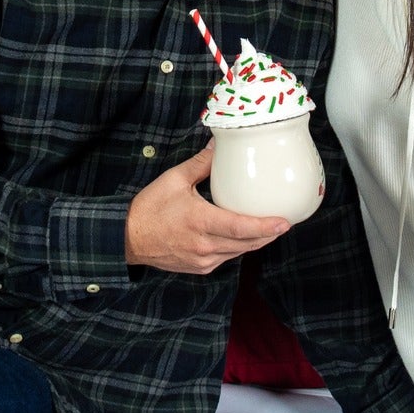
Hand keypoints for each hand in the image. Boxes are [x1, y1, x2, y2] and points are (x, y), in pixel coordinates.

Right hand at [125, 144, 289, 274]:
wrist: (128, 238)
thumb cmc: (149, 209)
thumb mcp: (174, 180)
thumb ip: (201, 163)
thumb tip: (218, 145)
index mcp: (200, 222)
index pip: (240, 227)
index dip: (265, 226)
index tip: (284, 222)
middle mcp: (205, 245)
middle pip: (247, 243)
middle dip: (269, 233)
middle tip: (285, 221)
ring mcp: (203, 260)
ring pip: (239, 252)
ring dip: (256, 241)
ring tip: (271, 228)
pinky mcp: (200, 267)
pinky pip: (227, 257)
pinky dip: (239, 247)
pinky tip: (245, 236)